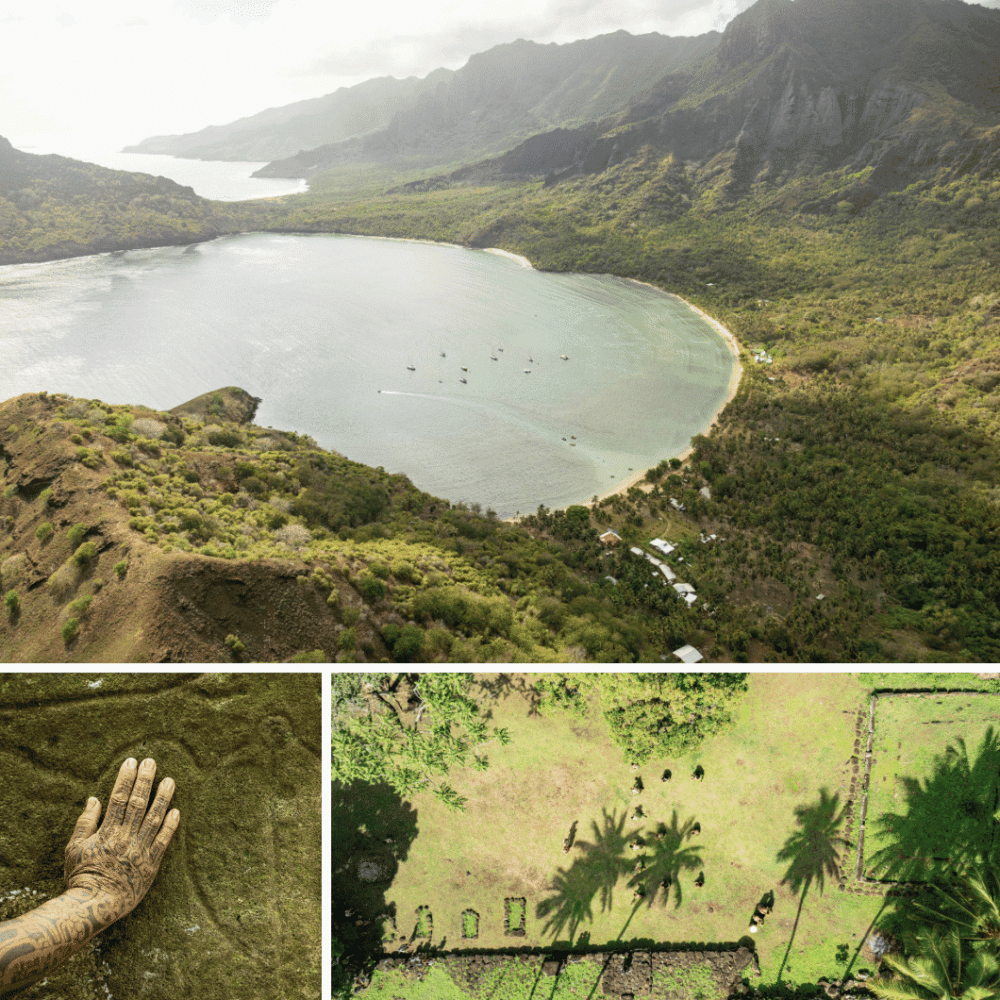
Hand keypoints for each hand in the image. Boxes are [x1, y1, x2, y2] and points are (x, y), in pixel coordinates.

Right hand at [64, 758, 179, 918]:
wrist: (94, 906)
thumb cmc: (81, 876)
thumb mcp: (74, 848)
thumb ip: (86, 823)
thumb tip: (94, 798)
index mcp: (107, 832)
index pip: (118, 798)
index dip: (125, 778)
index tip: (131, 762)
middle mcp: (125, 837)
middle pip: (138, 803)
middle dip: (145, 780)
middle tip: (151, 761)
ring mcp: (140, 850)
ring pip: (154, 818)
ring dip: (162, 798)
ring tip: (170, 780)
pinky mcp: (151, 864)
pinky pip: (163, 842)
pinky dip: (170, 826)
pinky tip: (176, 811)